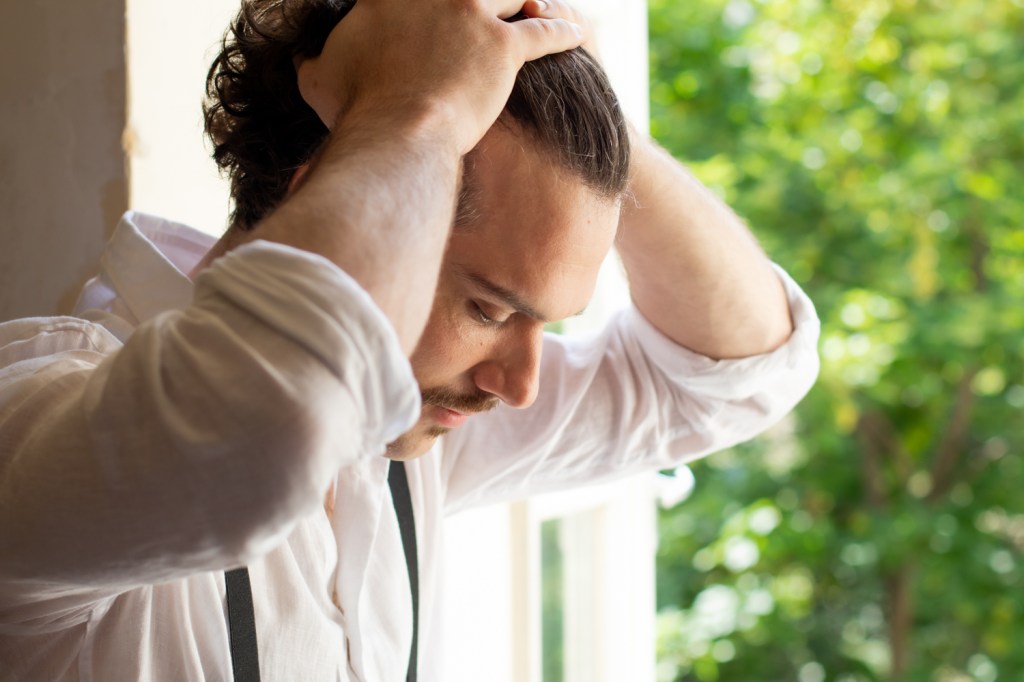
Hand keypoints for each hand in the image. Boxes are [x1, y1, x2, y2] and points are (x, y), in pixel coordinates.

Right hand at [297, 0, 583, 153]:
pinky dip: (564, 30)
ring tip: (542, 2)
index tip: (437, 5)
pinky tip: (578, 31)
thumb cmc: (355, 110)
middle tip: (495, 3)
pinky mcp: (504, 48)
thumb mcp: (319, 80)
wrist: (395, 132)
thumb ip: (316, 63)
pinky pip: (545, 33)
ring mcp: (472, 16)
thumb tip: (305, 63)